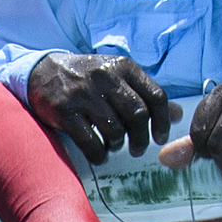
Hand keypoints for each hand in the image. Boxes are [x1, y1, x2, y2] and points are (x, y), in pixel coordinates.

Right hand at [27, 54, 180, 164]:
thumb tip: (177, 113)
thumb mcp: (118, 76)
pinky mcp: (65, 112)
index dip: (162, 122)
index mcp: (123, 67)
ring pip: (115, 130)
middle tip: (137, 149)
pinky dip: (99, 154)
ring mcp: (84, 95)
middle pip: (138, 116)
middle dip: (141, 138)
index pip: (155, 96)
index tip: (160, 137)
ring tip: (114, 145)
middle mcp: (105, 78)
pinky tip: (99, 153)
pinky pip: (90, 142)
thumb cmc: (88, 77)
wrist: (43, 71)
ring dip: (118, 145)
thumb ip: (145, 94)